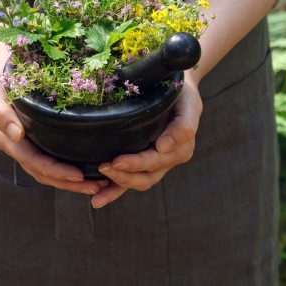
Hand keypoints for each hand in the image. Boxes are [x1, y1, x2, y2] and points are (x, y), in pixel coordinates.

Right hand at [0, 44, 108, 194]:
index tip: (79, 176)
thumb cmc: (1, 73)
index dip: (55, 171)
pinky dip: (66, 168)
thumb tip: (17, 135)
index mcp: (4, 137)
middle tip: (97, 188)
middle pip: (42, 172)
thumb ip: (0, 113)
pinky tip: (86, 169)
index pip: (33, 161)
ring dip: (70, 182)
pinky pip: (48, 158)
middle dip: (68, 183)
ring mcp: (23, 143)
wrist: (3, 61)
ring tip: (98, 185)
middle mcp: (14, 144)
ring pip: (46, 171)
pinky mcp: (32, 138)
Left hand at [91, 72, 202, 208]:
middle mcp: (169, 158)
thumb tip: (163, 147)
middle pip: (146, 176)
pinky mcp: (143, 162)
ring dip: (117, 186)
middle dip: (123, 175)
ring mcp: (157, 163)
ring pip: (138, 182)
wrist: (175, 86)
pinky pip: (130, 180)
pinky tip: (97, 199)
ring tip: (96, 191)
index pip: (157, 160)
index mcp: (181, 147)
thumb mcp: (188, 104)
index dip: (137, 163)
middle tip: (102, 167)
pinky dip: (114, 191)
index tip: (117, 161)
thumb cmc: (181, 93)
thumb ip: (182, 126)